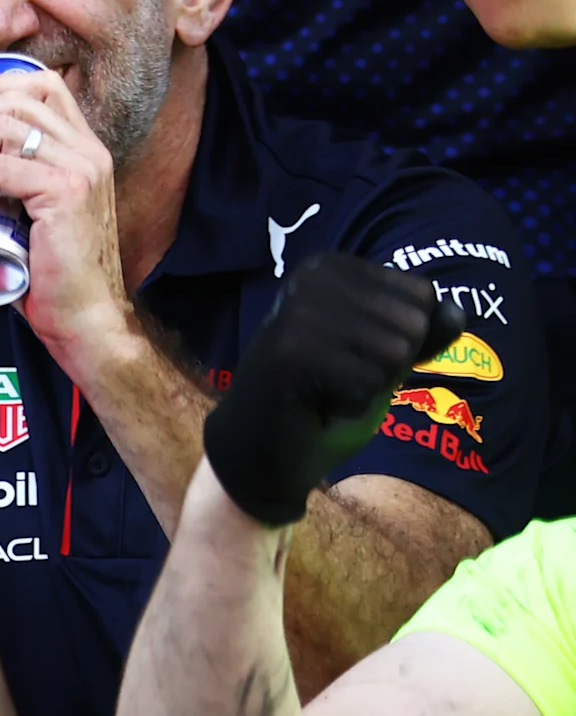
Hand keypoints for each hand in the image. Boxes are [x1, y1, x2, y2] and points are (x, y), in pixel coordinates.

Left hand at [0, 61, 131, 372]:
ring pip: (2, 129)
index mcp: (83, 148)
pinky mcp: (66, 193)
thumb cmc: (49, 276)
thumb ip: (10, 185)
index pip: (40, 85)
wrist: (84, 318)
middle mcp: (87, 150)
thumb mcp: (29, 216)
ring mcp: (80, 168)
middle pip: (13, 101)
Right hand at [202, 254, 451, 524]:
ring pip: (394, 354)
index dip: (400, 339)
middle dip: (387, 365)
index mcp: (330, 266)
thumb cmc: (320, 396)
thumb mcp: (380, 352)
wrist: (257, 448)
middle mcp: (310, 279)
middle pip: (413, 323)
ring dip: (368, 387)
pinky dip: (350, 406)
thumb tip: (457, 315)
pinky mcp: (290, 357)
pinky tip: (314, 406)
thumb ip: (423, 329)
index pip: (423, 295)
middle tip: (336, 378)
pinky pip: (368, 384)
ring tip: (325, 391)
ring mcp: (296, 316)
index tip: (348, 354)